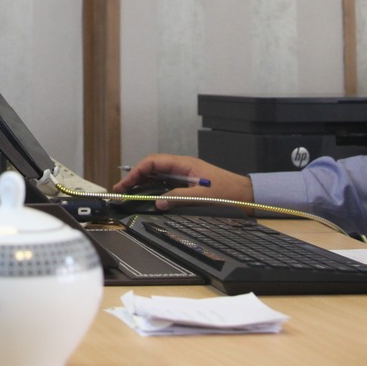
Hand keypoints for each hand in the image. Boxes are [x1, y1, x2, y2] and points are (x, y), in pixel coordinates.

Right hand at [117, 154, 250, 206]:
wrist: (245, 194)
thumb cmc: (228, 192)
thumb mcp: (202, 196)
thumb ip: (178, 198)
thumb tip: (158, 203)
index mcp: (184, 164)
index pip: (153, 162)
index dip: (136, 172)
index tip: (125, 184)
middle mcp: (182, 167)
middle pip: (152, 167)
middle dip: (134, 177)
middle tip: (121, 190)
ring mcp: (184, 174)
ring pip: (157, 175)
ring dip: (142, 183)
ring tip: (129, 193)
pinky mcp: (187, 183)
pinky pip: (165, 182)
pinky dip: (153, 188)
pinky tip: (147, 196)